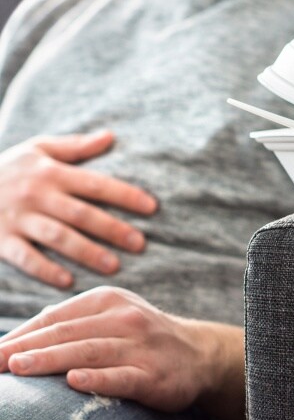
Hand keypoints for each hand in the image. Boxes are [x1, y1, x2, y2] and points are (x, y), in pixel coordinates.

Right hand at [0, 131, 157, 287]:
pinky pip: (25, 257)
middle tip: (141, 244)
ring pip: (57, 237)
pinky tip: (69, 282)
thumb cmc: (7, 168)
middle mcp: (37, 195)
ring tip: (114, 266)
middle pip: (82, 214)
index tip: (152, 207)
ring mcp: (18, 219)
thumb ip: (75, 146)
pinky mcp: (1, 240)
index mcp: (51, 173)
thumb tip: (110, 136)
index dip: (125, 195)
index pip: (96, 184)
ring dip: (86, 252)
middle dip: (113, 229)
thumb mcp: (37, 149)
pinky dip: (46, 269)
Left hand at [0, 287, 245, 419]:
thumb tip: (22, 334)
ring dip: (52, 359)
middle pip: (67, 333)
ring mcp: (141, 347)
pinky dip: (98, 379)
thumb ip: (74, 323)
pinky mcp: (154, 375)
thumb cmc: (143, 337)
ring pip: (90, 352)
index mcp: (109, 300)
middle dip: (25, 347)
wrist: (198, 353)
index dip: (21, 334)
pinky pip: (123, 376)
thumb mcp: (112, 317)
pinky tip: (74, 381)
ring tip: (18, 367)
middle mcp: (125, 318)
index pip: (56, 318)